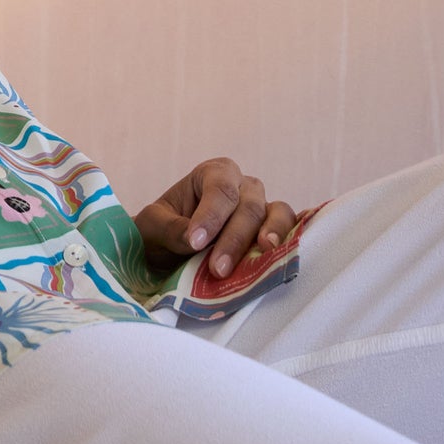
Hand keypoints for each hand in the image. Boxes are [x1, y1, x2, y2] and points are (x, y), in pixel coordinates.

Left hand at [135, 156, 297, 281]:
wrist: (167, 250)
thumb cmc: (161, 230)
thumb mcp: (152, 226)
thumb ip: (171, 229)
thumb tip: (195, 240)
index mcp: (213, 174)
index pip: (219, 189)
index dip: (211, 216)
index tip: (196, 242)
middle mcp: (242, 186)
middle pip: (248, 206)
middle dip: (233, 238)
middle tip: (218, 269)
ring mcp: (262, 207)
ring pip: (276, 213)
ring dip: (269, 234)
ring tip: (265, 250)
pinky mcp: (273, 230)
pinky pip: (291, 230)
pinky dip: (288, 240)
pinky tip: (280, 254)